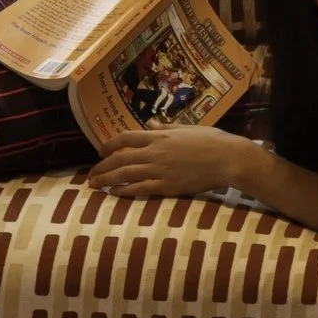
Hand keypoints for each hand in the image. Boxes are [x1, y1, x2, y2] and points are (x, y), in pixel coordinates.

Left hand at [86, 125, 261, 199]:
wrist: (227, 158)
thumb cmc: (211, 140)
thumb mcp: (186, 128)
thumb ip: (166, 127)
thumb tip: (150, 123)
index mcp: (160, 136)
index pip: (126, 138)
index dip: (109, 144)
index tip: (99, 151)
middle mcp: (156, 152)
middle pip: (121, 158)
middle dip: (102, 166)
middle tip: (90, 175)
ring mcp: (161, 169)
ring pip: (126, 174)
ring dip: (107, 179)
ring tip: (95, 185)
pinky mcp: (168, 186)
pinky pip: (141, 188)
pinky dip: (125, 191)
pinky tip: (115, 193)